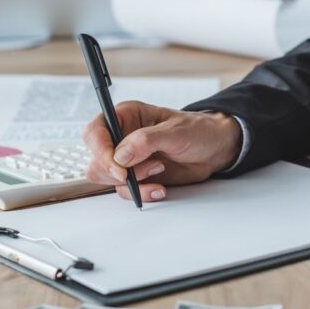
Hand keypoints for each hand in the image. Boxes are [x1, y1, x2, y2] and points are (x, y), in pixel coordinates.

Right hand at [82, 101, 242, 202]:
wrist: (214, 150)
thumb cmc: (197, 131)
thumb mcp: (175, 131)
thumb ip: (146, 140)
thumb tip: (120, 155)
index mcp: (126, 116)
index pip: (95, 132)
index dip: (100, 150)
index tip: (118, 167)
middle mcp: (122, 137)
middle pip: (96, 159)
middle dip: (117, 171)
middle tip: (142, 171)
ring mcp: (128, 159)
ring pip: (108, 178)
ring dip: (133, 182)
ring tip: (159, 170)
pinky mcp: (137, 176)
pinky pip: (125, 191)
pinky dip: (142, 193)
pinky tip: (160, 186)